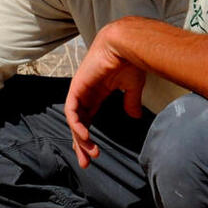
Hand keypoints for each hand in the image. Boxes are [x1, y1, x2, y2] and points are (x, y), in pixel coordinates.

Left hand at [63, 26, 146, 167]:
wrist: (126, 45)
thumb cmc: (129, 61)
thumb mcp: (132, 87)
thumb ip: (130, 102)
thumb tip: (134, 117)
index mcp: (97, 94)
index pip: (87, 120)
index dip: (88, 138)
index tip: (92, 154)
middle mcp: (86, 94)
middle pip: (79, 124)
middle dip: (81, 145)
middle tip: (86, 162)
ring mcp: (80, 91)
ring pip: (74, 120)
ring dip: (80, 139)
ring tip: (89, 153)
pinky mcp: (77, 87)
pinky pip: (72, 111)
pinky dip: (76, 125)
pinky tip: (84, 137)